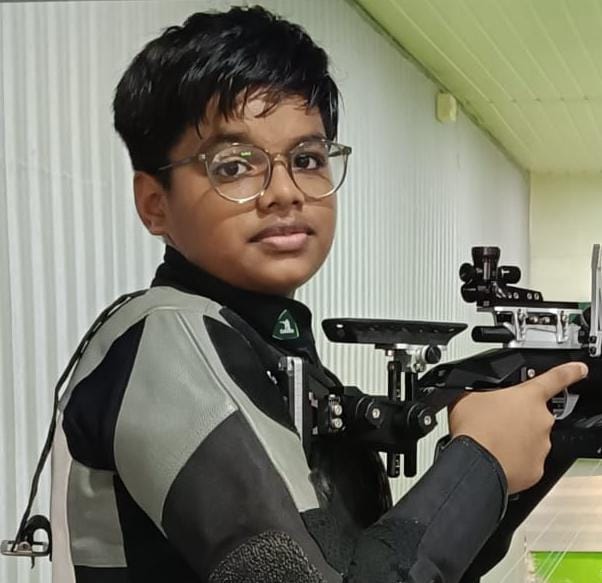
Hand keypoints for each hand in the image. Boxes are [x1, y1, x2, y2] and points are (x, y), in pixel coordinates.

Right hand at [448, 362, 587, 493]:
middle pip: (533, 414)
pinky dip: (513, 459)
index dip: (569, 372)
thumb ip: (483, 393)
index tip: (579, 369)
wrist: (475, 464)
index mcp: (528, 396)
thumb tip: (477, 395)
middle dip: (517, 417)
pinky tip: (496, 457)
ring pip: (530, 439)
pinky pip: (526, 461)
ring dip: (514, 439)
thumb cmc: (474, 430)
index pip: (555, 378)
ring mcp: (541, 445)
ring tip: (491, 441)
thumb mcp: (469, 397)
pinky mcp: (536, 468)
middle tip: (494, 423)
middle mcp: (541, 420)